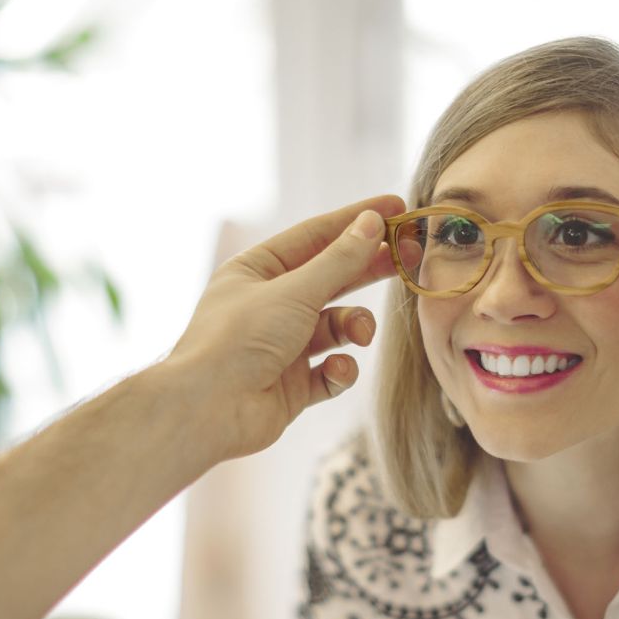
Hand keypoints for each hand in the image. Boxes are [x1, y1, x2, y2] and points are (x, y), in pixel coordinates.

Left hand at [164, 195, 404, 463]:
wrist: (207, 410)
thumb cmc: (238, 340)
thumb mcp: (294, 291)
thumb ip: (339, 261)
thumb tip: (372, 223)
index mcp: (257, 271)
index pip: (315, 237)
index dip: (357, 221)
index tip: (397, 208)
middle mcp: (269, 305)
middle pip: (332, 278)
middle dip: (369, 269)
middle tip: (411, 257)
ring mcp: (282, 347)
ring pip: (336, 327)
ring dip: (354, 328)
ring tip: (361, 334)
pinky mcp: (293, 386)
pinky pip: (331, 372)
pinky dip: (339, 371)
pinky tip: (334, 371)